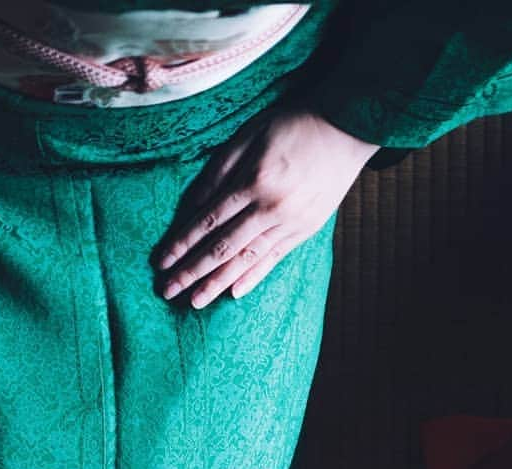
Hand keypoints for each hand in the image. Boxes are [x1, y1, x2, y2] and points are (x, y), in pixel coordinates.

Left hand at [155, 110, 378, 308]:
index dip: (182, 244)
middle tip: (168, 291)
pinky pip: (274, 259)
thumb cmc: (293, 123)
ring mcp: (290, 222)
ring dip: (217, 283)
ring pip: (246, 259)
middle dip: (191, 271)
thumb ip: (219, 171)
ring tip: (194, 302)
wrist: (350, 125)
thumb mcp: (250, 134)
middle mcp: (270, 207)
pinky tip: (234, 293)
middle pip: (222, 247)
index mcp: (252, 181)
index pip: (207, 221)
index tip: (161, 262)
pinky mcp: (305, 229)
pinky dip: (253, 276)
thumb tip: (192, 208)